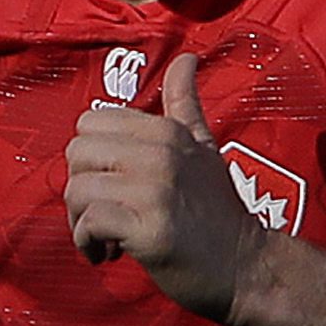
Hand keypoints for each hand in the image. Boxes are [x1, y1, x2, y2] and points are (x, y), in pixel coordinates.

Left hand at [64, 53, 266, 323]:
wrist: (249, 268)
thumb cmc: (218, 212)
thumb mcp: (205, 148)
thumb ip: (186, 104)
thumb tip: (186, 58)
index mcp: (167, 132)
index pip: (91, 123)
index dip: (93, 158)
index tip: (114, 186)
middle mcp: (161, 154)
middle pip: (77, 153)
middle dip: (81, 188)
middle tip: (105, 214)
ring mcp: (156, 191)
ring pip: (77, 190)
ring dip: (80, 222)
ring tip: (107, 239)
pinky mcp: (150, 230)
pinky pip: (90, 223)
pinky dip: (88, 243)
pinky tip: (109, 254)